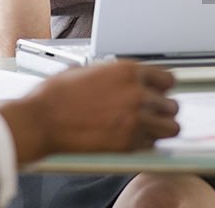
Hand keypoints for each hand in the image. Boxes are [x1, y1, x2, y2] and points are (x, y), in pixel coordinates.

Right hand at [0, 61, 178, 162]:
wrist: (42, 119)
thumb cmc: (57, 94)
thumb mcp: (89, 70)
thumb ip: (114, 75)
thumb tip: (121, 79)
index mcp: (128, 71)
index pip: (168, 79)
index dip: (162, 87)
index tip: (159, 93)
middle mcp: (136, 93)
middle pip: (172, 104)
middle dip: (162, 109)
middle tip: (151, 112)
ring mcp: (134, 119)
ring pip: (170, 127)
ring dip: (162, 127)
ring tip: (151, 128)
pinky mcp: (127, 143)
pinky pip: (151, 145)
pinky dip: (145, 143)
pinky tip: (133, 138)